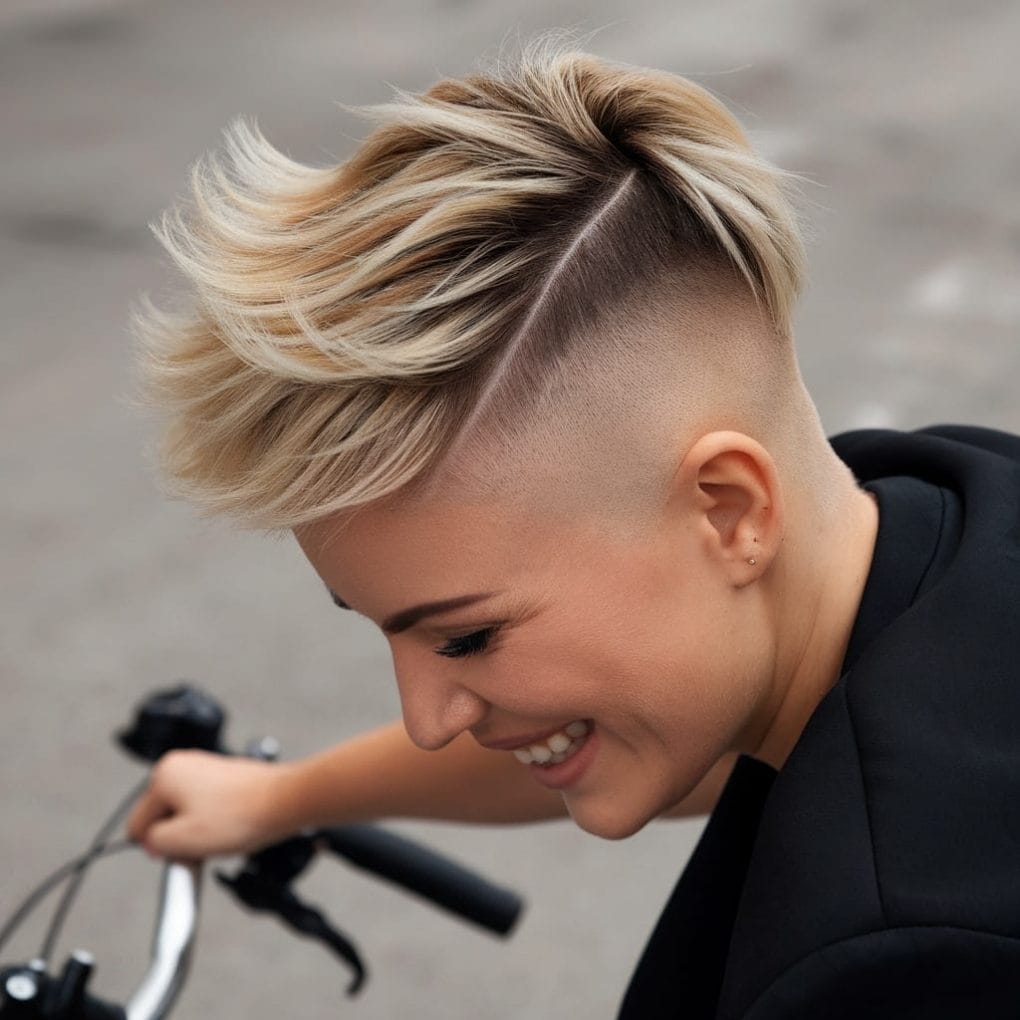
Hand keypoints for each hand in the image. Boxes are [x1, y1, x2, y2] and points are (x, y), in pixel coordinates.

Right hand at [126, 749, 288, 859]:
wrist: (284, 802)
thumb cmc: (240, 815)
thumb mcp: (182, 840)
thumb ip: (153, 843)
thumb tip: (152, 840)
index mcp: (165, 774)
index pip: (138, 824)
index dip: (156, 847)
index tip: (180, 853)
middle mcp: (183, 764)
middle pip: (162, 816)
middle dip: (177, 836)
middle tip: (203, 844)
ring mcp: (204, 768)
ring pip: (185, 812)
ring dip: (196, 830)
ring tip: (221, 834)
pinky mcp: (224, 776)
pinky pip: (206, 806)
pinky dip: (214, 820)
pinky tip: (230, 826)